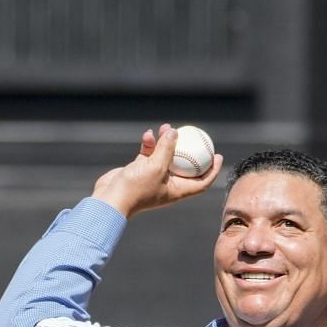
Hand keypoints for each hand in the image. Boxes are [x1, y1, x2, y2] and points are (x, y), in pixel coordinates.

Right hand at [91, 124, 223, 218]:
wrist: (109, 199)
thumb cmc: (135, 189)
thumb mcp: (156, 166)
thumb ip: (167, 148)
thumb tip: (175, 131)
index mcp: (177, 190)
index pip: (202, 181)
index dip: (212, 169)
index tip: (217, 155)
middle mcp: (167, 184)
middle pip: (185, 165)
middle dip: (188, 149)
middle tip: (194, 135)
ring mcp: (152, 177)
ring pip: (165, 156)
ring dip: (165, 142)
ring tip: (165, 127)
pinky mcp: (139, 170)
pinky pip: (149, 154)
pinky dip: (149, 144)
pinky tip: (148, 135)